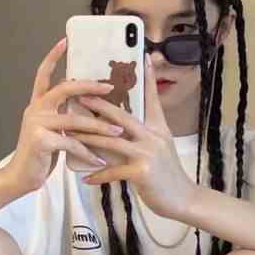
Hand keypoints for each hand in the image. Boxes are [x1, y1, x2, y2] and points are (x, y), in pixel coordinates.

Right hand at [5, 38, 122, 194]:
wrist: (22, 176)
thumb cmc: (44, 150)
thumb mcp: (54, 126)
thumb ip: (66, 111)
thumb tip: (91, 99)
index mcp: (39, 102)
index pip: (44, 74)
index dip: (53, 56)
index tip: (65, 41)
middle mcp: (36, 108)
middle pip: (64, 88)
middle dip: (90, 86)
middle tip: (110, 86)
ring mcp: (37, 123)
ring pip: (75, 120)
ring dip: (100, 127)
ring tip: (118, 131)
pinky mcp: (40, 141)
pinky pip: (73, 143)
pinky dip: (89, 152)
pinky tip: (101, 160)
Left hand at [68, 54, 196, 220]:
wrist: (183, 198)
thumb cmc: (168, 173)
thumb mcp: (161, 147)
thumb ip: (145, 134)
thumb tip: (121, 126)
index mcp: (159, 128)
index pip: (152, 99)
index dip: (149, 77)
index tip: (144, 57)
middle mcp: (154, 136)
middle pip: (123, 116)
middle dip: (100, 106)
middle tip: (80, 94)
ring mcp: (148, 153)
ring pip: (113, 141)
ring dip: (89, 137)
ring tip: (71, 133)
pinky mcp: (142, 172)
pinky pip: (113, 171)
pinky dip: (98, 174)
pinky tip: (86, 177)